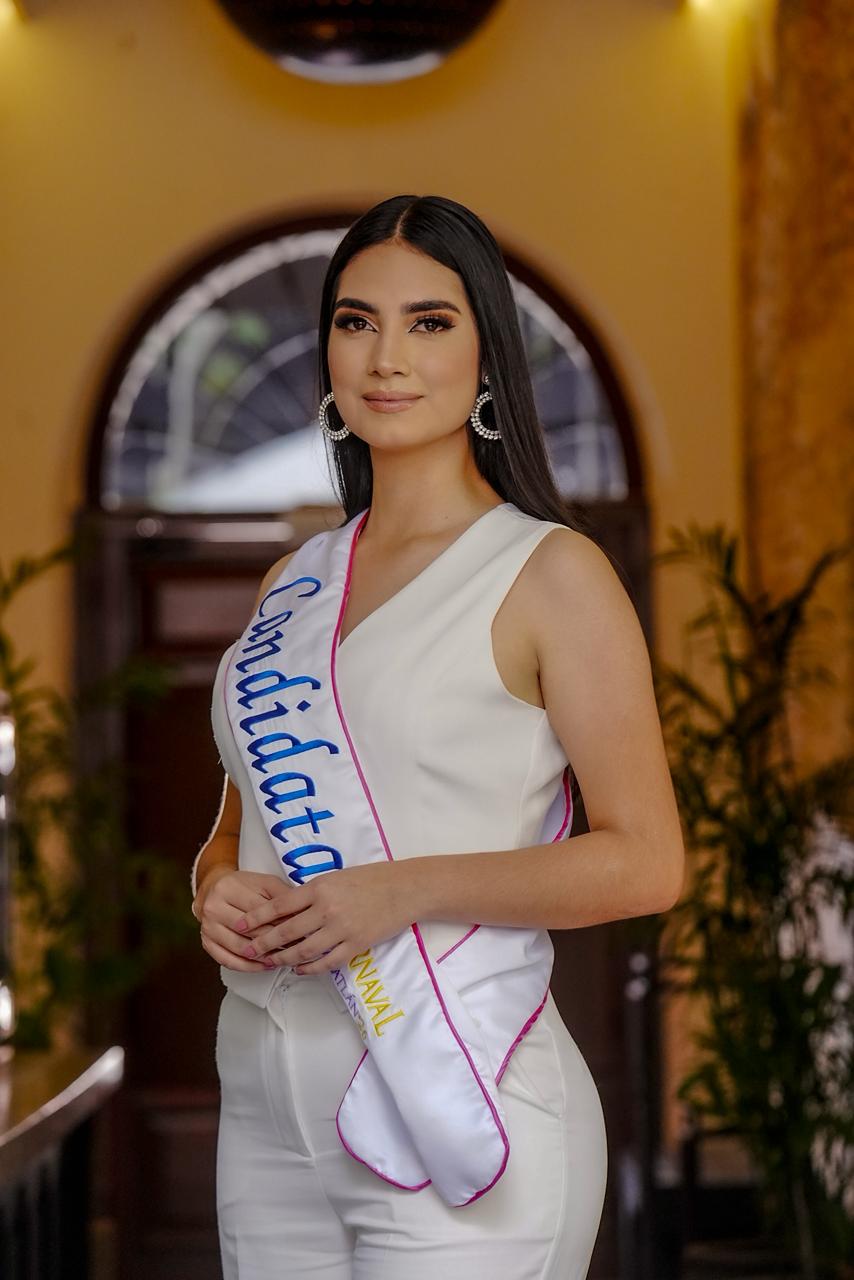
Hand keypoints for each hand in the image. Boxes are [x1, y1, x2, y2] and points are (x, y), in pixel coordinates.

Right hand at [194, 867, 291, 970]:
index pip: (259, 910)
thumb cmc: (242, 886)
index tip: (299, 929)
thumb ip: (281, 894)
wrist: (213, 889)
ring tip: (282, 958)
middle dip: (275, 941)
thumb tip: (301, 912)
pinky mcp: (206, 943)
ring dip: (263, 956)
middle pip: (250, 930)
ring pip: (240, 948)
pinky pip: (228, 960)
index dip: (281, 921)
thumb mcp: (264, 882)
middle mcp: (213, 908)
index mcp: (227, 888)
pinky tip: (264, 965)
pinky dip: (248, 966)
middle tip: (296, 946)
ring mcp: (208, 927)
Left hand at [232, 862, 417, 974]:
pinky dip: (309, 968)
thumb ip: (312, 893)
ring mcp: (341, 930)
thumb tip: (284, 910)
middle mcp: (326, 909)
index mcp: (319, 888)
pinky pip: (326, 962)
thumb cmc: (370, 879)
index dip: (256, 917)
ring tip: (270, 963)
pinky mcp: (355, 946)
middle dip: (263, 943)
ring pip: (303, 951)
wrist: (404, 889)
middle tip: (247, 950)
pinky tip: (299, 969)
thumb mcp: (335, 878)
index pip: (279, 905)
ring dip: (283, 959)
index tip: (239, 924)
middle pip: (286, 932)